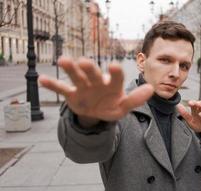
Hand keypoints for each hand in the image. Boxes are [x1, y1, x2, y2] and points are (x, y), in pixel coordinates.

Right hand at [39, 56, 153, 121]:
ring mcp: (83, 87)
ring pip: (76, 76)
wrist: (97, 112)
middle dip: (89, 68)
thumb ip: (135, 99)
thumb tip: (150, 89)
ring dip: (70, 69)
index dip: (115, 73)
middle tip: (84, 61)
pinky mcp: (72, 94)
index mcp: (112, 84)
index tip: (114, 66)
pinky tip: (42, 80)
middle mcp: (97, 82)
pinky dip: (52, 85)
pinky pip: (61, 89)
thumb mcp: (124, 106)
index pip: (116, 77)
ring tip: (62, 61)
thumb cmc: (112, 105)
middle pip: (93, 73)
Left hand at [177, 100, 200, 139]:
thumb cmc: (197, 122)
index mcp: (196, 110)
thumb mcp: (190, 119)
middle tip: (196, 104)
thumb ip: (184, 113)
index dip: (193, 103)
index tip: (189, 103)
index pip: (195, 104)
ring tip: (200, 114)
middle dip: (200, 104)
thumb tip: (177, 106)